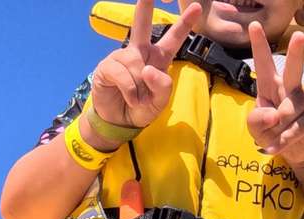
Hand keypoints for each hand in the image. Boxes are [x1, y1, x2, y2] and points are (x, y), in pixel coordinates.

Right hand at [89, 0, 202, 133]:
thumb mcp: (160, 102)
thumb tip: (147, 68)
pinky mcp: (108, 66)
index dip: (184, 23)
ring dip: (139, 87)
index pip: (173, 39)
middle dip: (145, 6)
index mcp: (158, 59)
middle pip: (143, 25)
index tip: (196, 8)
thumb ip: (162, 86)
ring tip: (137, 98)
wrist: (120, 121)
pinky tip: (128, 97)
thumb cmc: (142, 108)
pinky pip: (123, 74)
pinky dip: (129, 90)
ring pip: (136, 64)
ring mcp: (122, 57)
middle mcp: (140, 52)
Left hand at [247, 22, 303, 165]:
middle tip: (299, 35)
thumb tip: (274, 115)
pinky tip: (273, 147)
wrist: (297, 150)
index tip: (254, 26)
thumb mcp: (255, 128)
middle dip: (295, 52)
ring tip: (271, 138)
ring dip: (276, 129)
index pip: (264, 63)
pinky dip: (283, 140)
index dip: (259, 45)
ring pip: (288, 111)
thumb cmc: (272, 131)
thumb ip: (256, 120)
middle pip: (293, 69)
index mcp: (271, 84)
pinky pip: (296, 128)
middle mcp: (290, 87)